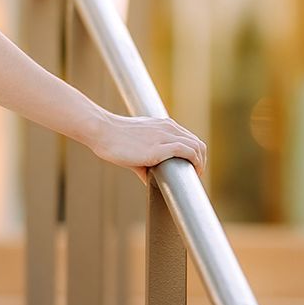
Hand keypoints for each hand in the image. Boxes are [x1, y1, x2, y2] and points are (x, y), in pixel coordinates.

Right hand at [89, 108, 207, 187]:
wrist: (102, 131)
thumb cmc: (113, 139)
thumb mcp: (136, 145)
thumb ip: (146, 160)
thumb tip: (149, 178)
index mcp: (164, 125)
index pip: (189, 138)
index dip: (194, 154)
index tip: (191, 166)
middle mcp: (168, 128)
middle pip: (197, 143)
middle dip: (200, 160)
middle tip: (196, 174)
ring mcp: (165, 136)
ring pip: (196, 147)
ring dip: (200, 163)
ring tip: (196, 175)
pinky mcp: (160, 147)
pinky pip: (187, 151)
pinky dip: (194, 162)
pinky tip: (192, 172)